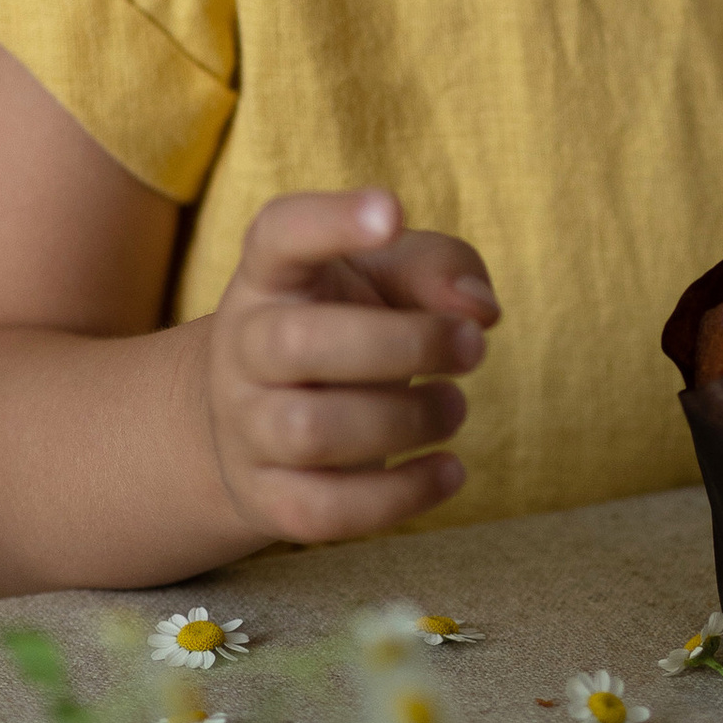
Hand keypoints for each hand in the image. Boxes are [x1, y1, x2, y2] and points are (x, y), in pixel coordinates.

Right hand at [203, 191, 493, 544]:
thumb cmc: (344, 326)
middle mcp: (243, 345)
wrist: (261, 422)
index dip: (332, 220)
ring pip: (312, 432)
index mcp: (271, 275)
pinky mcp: (269, 497)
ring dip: (409, 420)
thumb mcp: (389, 278)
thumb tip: (479, 309)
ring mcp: (246, 426)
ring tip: (454, 408)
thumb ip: (442, 269)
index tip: (392, 211)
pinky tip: (449, 470)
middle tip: (473, 350)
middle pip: (299, 344)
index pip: (278, 233)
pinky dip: (401, 497)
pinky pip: (327, 512)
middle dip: (404, 346)